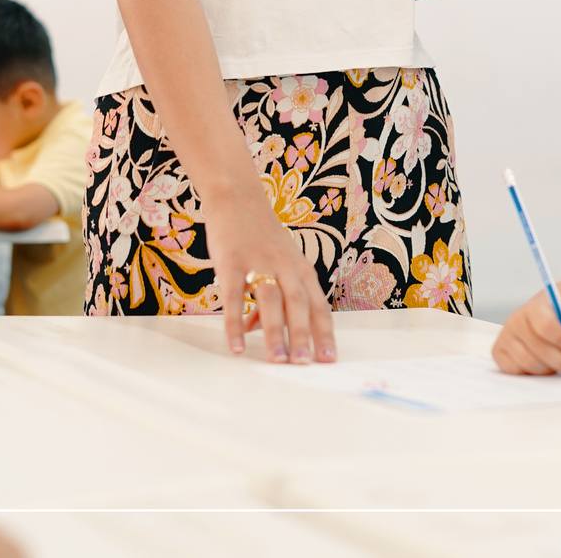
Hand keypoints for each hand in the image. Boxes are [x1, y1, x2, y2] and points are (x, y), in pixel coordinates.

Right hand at [205, 192, 333, 363]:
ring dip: (276, 333)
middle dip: (304, 336)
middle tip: (305, 364)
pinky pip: (233, 298)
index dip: (324, 333)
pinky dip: (235, 323)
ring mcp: (259, 263)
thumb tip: (258, 330)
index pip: (318, 305)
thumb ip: (272, 297)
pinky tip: (236, 346)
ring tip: (278, 361)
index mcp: (301, 269)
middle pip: (300, 305)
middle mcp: (285, 267)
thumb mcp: (276, 263)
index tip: (329, 359)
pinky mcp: (232, 262)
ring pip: (271, 302)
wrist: (237, 196)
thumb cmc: (260, 235)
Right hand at [491, 288, 560, 376]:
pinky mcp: (498, 353)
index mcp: (534, 308)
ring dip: (548, 369)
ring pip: (528, 362)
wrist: (545, 320)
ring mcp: (504, 337)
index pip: (545, 325)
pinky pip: (515, 370)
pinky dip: (531, 373)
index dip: (560, 339)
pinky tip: (542, 366)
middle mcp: (515, 321)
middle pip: (538, 348)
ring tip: (559, 366)